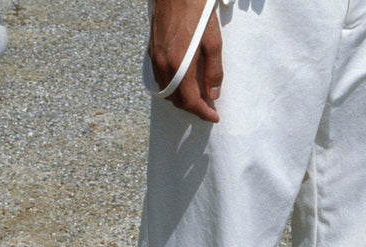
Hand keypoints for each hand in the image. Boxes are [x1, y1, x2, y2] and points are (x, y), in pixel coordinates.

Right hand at [150, 0, 222, 121]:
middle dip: (192, 108)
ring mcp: (155, 60)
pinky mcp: (152, 52)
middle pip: (177, 100)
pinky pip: (161, 79)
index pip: (191, 101)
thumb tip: (213, 94)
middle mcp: (164, 66)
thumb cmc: (196, 8)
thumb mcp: (213, 39)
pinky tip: (183, 81)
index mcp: (180, 65)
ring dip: (182, 99)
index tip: (214, 117)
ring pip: (167, 92)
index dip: (203, 113)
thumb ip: (213, 69)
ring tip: (197, 96)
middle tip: (208, 107)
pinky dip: (173, 87)